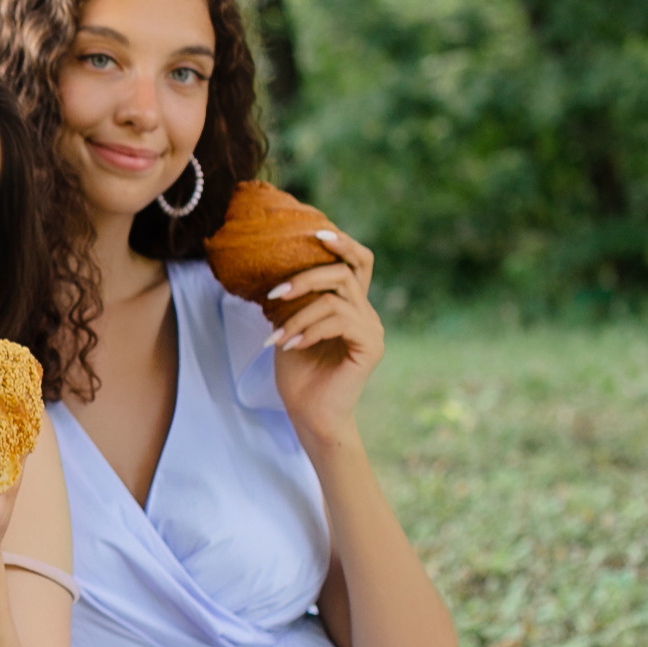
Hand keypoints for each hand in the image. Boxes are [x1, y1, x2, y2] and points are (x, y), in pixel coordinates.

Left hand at [266, 228, 384, 448]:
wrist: (309, 414)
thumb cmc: (298, 373)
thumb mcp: (288, 327)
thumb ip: (293, 300)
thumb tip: (275, 271)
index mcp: (350, 305)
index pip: (357, 263)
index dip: (342, 243)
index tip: (314, 232)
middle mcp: (366, 313)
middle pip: (345, 272)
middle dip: (307, 276)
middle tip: (275, 293)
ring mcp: (371, 329)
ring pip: (335, 298)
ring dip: (298, 314)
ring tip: (276, 336)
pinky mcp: (371, 345)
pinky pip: (339, 320)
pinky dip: (310, 329)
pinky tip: (291, 345)